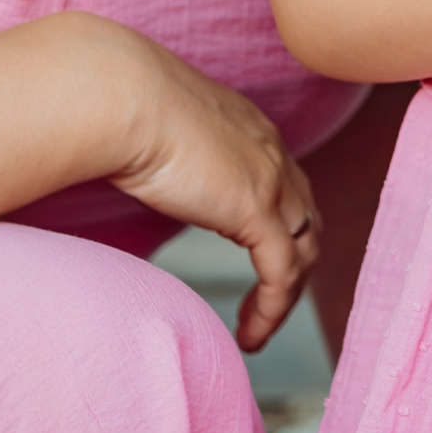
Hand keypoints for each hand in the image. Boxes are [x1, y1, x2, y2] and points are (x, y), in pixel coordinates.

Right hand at [107, 27, 321, 351]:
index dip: (281, 230)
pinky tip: (252, 335)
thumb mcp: (163, 131)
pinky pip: (283, 270)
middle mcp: (274, 153)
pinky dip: (275, 307)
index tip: (257, 266)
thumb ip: (173, 152)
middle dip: (294, 267)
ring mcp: (271, 179)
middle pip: (307, 220)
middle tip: (264, 306)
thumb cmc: (124, 109)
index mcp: (255, 133)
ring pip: (304, 249)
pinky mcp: (255, 207)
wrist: (124, 97)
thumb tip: (147, 168)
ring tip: (256, 331)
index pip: (289, 188)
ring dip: (286, 296)